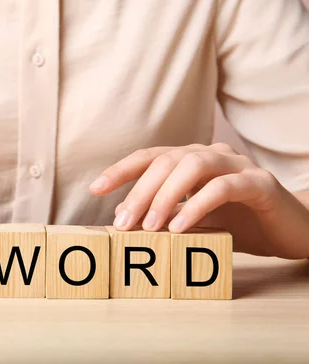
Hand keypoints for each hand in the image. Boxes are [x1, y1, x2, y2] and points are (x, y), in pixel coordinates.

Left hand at [89, 143, 308, 257]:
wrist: (293, 230)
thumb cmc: (240, 223)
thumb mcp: (195, 220)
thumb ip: (167, 215)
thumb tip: (125, 220)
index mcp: (192, 161)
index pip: (150, 157)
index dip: (121, 170)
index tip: (95, 188)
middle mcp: (212, 155)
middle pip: (166, 161)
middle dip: (139, 191)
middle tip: (122, 223)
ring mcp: (237, 165)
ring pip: (192, 165)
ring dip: (165, 196)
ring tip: (149, 226)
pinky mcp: (259, 183)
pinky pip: (223, 187)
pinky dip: (197, 205)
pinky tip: (180, 227)